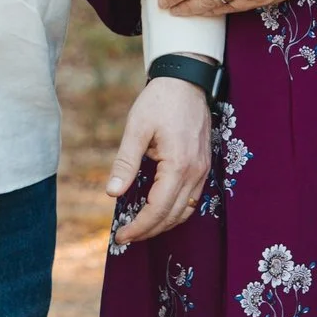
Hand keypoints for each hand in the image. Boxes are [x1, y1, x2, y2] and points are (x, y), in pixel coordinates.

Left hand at [106, 76, 211, 244]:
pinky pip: (192, 198)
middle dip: (149, 230)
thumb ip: (125, 163)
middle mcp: (196, 171)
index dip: (139, 227)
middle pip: (173, 215)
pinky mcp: (204, 166)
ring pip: (186, 211)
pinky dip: (175, 211)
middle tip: (125, 237)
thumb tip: (112, 193)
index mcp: (178, 164)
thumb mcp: (136, 128)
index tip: (120, 236)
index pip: (158, 209)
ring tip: (139, 228)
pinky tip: (158, 211)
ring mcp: (203, 170)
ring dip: (163, 224)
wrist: (186, 80)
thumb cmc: (159, 101)